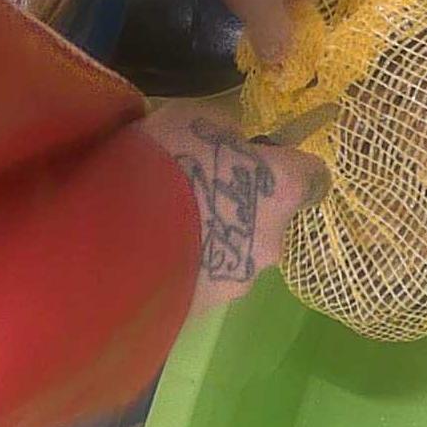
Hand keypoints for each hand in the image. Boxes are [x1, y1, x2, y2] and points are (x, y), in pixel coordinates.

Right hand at [138, 100, 329, 316]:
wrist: (112, 233)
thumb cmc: (165, 160)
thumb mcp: (196, 119)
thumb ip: (228, 132)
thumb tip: (237, 142)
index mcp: (283, 188)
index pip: (314, 176)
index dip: (289, 167)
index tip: (261, 161)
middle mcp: (274, 238)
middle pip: (272, 219)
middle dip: (245, 208)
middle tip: (199, 193)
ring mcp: (243, 278)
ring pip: (239, 253)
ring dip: (215, 240)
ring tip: (168, 228)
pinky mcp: (208, 307)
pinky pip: (206, 280)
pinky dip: (190, 268)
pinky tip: (154, 254)